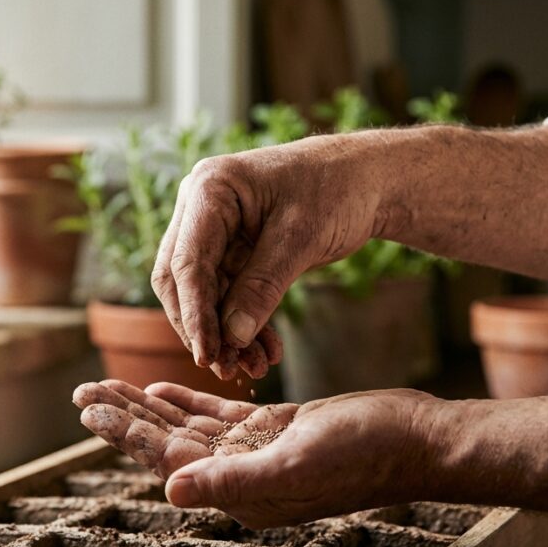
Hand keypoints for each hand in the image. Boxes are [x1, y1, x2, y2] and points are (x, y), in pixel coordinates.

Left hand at [72, 380, 446, 528]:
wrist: (415, 439)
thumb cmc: (364, 454)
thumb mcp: (295, 462)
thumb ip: (230, 480)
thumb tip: (168, 490)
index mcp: (239, 490)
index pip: (167, 459)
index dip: (126, 432)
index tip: (89, 408)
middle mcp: (240, 475)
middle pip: (167, 442)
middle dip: (124, 416)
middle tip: (82, 392)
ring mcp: (256, 451)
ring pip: (187, 426)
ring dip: (148, 405)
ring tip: (108, 385)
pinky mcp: (274, 428)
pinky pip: (219, 415)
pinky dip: (188, 401)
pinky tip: (160, 387)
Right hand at [150, 135, 385, 376]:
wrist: (366, 178)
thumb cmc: (336, 189)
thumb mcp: (302, 238)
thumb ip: (263, 286)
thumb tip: (233, 337)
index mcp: (209, 189)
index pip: (187, 262)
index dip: (195, 314)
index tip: (209, 356)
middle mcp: (200, 208)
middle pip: (181, 281)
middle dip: (204, 328)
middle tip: (226, 369)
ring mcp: (214, 230)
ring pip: (205, 294)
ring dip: (227, 333)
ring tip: (254, 368)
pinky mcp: (232, 250)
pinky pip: (228, 294)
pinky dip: (244, 323)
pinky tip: (265, 351)